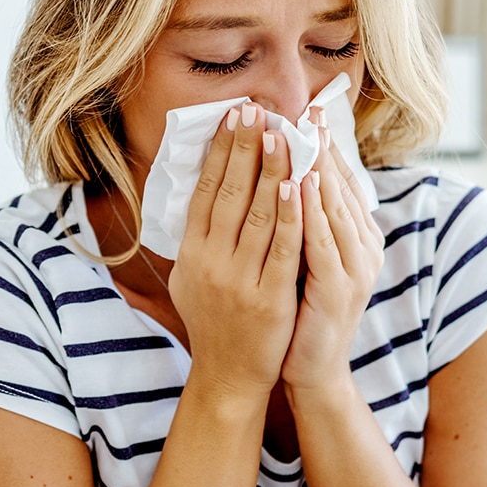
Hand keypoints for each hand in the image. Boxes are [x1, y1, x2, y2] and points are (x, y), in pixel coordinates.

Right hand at [168, 103, 303, 398]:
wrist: (228, 376)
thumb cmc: (213, 322)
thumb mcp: (190, 279)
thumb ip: (196, 239)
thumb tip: (201, 193)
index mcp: (190, 253)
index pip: (204, 191)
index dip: (218, 151)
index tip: (231, 118)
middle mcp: (208, 262)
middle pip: (227, 193)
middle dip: (243, 148)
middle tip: (254, 110)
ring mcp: (238, 280)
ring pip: (255, 214)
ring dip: (268, 170)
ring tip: (279, 134)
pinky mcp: (269, 298)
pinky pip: (281, 249)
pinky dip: (288, 215)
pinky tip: (296, 184)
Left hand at [281, 109, 383, 392]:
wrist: (311, 369)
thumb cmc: (302, 311)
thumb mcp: (306, 259)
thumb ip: (305, 222)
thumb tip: (287, 176)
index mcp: (357, 238)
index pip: (341, 182)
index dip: (325, 146)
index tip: (307, 111)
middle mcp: (363, 247)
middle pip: (342, 186)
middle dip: (322, 146)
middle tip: (305, 108)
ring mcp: (356, 268)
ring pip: (335, 207)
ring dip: (316, 168)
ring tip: (299, 132)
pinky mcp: (339, 289)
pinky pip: (324, 241)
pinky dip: (311, 210)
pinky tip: (297, 183)